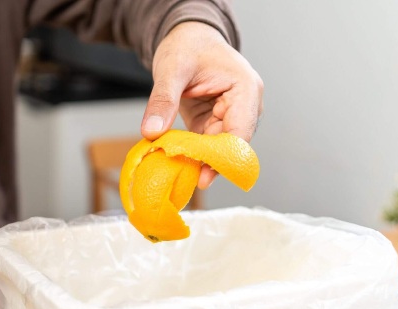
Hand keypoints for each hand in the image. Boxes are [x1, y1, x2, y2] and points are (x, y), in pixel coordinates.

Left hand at [141, 22, 263, 188]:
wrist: (188, 39)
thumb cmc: (187, 46)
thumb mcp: (170, 69)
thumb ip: (162, 100)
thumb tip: (151, 131)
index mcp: (245, 89)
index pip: (241, 132)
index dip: (223, 157)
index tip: (203, 177)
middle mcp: (245, 105)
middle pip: (232, 145)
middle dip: (209, 163)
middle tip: (184, 180)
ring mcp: (231, 116)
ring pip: (219, 149)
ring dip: (199, 160)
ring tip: (178, 173)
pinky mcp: (216, 124)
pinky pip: (206, 145)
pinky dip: (192, 154)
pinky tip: (177, 163)